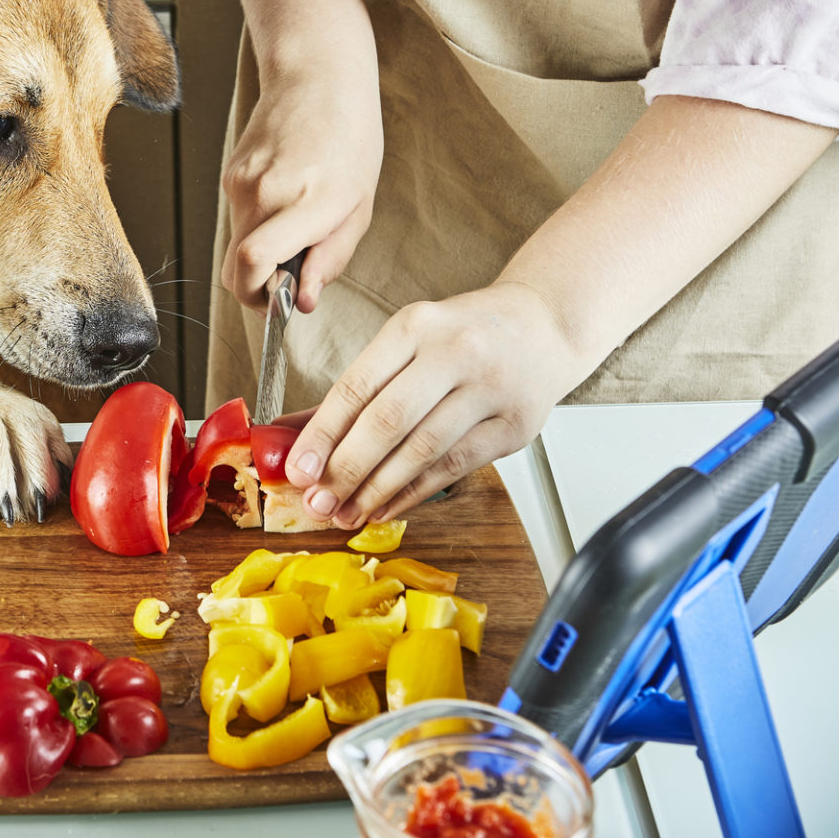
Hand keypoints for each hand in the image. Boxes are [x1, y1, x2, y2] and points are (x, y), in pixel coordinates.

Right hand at [220, 60, 382, 312]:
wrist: (317, 78)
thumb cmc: (349, 138)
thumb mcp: (359, 206)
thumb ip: (331, 259)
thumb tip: (303, 301)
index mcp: (306, 201)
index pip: (253, 263)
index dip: (259, 298)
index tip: (279, 305)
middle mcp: (264, 193)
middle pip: (235, 269)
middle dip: (257, 288)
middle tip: (289, 280)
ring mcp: (241, 183)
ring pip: (235, 247)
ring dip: (261, 254)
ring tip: (297, 227)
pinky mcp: (230, 176)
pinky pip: (237, 221)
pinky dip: (257, 228)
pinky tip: (285, 201)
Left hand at [283, 283, 587, 527]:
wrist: (544, 325)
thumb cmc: (465, 333)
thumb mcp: (408, 341)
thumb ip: (357, 388)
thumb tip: (295, 435)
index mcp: (416, 326)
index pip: (358, 385)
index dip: (323, 434)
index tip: (299, 469)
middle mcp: (455, 352)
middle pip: (388, 421)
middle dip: (346, 469)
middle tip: (318, 501)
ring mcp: (490, 389)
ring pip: (422, 451)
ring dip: (377, 490)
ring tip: (347, 512)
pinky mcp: (514, 425)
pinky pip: (454, 467)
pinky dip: (414, 492)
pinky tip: (386, 506)